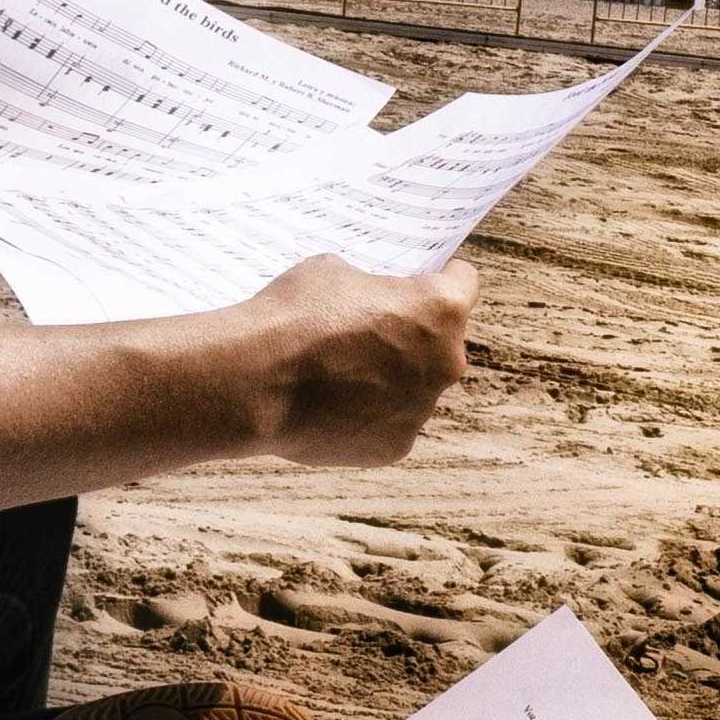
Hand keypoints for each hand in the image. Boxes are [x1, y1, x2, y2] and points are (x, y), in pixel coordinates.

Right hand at [237, 254, 474, 466]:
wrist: (256, 383)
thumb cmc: (295, 317)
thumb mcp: (334, 272)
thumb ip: (368, 287)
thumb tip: (367, 301)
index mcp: (441, 309)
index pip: (462, 283)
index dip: (439, 278)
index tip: (425, 280)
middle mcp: (446, 362)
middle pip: (441, 343)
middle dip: (411, 336)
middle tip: (366, 333)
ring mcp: (422, 409)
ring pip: (414, 387)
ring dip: (389, 379)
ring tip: (338, 374)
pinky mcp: (395, 446)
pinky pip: (389, 423)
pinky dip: (368, 416)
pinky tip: (331, 406)